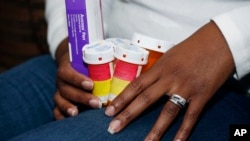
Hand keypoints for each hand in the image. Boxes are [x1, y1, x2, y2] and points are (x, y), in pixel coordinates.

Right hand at [53, 38, 101, 119]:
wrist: (72, 63)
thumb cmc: (85, 60)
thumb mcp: (90, 56)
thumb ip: (101, 58)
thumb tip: (120, 56)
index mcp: (67, 67)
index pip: (67, 72)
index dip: (77, 79)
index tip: (91, 85)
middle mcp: (61, 80)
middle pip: (66, 89)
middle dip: (81, 97)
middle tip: (96, 103)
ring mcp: (59, 92)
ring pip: (59, 100)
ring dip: (68, 107)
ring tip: (77, 114)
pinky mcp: (60, 101)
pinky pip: (56, 110)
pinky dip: (61, 116)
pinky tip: (70, 122)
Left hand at [105, 21, 234, 139]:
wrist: (219, 41)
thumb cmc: (193, 46)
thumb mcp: (169, 55)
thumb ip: (157, 70)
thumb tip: (146, 82)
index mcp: (160, 67)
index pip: (136, 86)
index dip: (121, 99)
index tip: (109, 111)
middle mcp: (170, 79)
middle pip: (145, 99)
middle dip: (127, 115)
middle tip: (113, 128)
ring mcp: (186, 88)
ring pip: (167, 112)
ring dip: (155, 130)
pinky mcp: (202, 95)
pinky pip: (191, 116)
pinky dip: (184, 131)